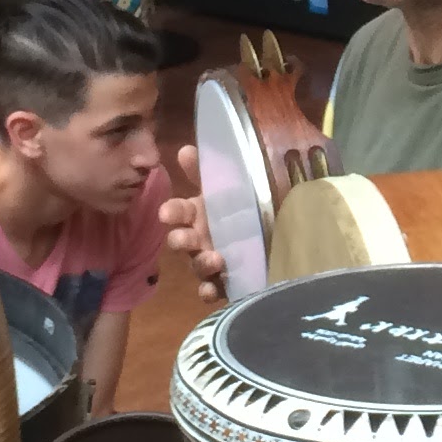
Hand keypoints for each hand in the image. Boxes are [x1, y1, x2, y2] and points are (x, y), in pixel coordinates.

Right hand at [159, 142, 229, 303]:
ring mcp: (209, 263)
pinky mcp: (223, 284)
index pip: (178, 211)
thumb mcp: (232, 186)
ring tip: (215, 259)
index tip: (166, 213)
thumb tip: (184, 150)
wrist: (275, 239)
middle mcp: (200, 239)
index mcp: (199, 214)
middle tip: (185, 238)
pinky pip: (211, 290)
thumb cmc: (244, 209)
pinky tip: (211, 290)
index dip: (171, 212)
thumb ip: (207, 171)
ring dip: (201, 263)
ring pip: (197, 266)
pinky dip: (208, 291)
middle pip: (181, 241)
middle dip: (180, 240)